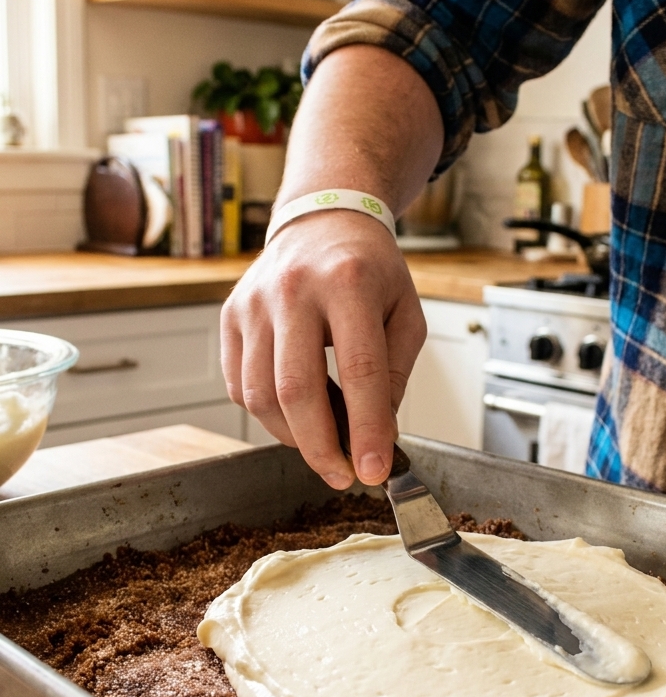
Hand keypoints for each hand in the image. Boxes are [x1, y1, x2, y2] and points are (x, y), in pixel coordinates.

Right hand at [221, 211, 426, 488]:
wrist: (323, 221)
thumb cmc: (369, 270)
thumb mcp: (405, 313)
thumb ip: (394, 374)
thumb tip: (376, 436)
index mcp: (349, 283)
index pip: (358, 371)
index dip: (366, 428)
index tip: (374, 470)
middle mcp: (293, 289)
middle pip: (295, 389)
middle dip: (319, 447)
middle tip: (343, 475)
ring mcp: (253, 302)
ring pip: (260, 395)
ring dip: (292, 436)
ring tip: (323, 443)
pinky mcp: (229, 316)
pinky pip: (240, 385)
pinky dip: (266, 415)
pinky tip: (294, 415)